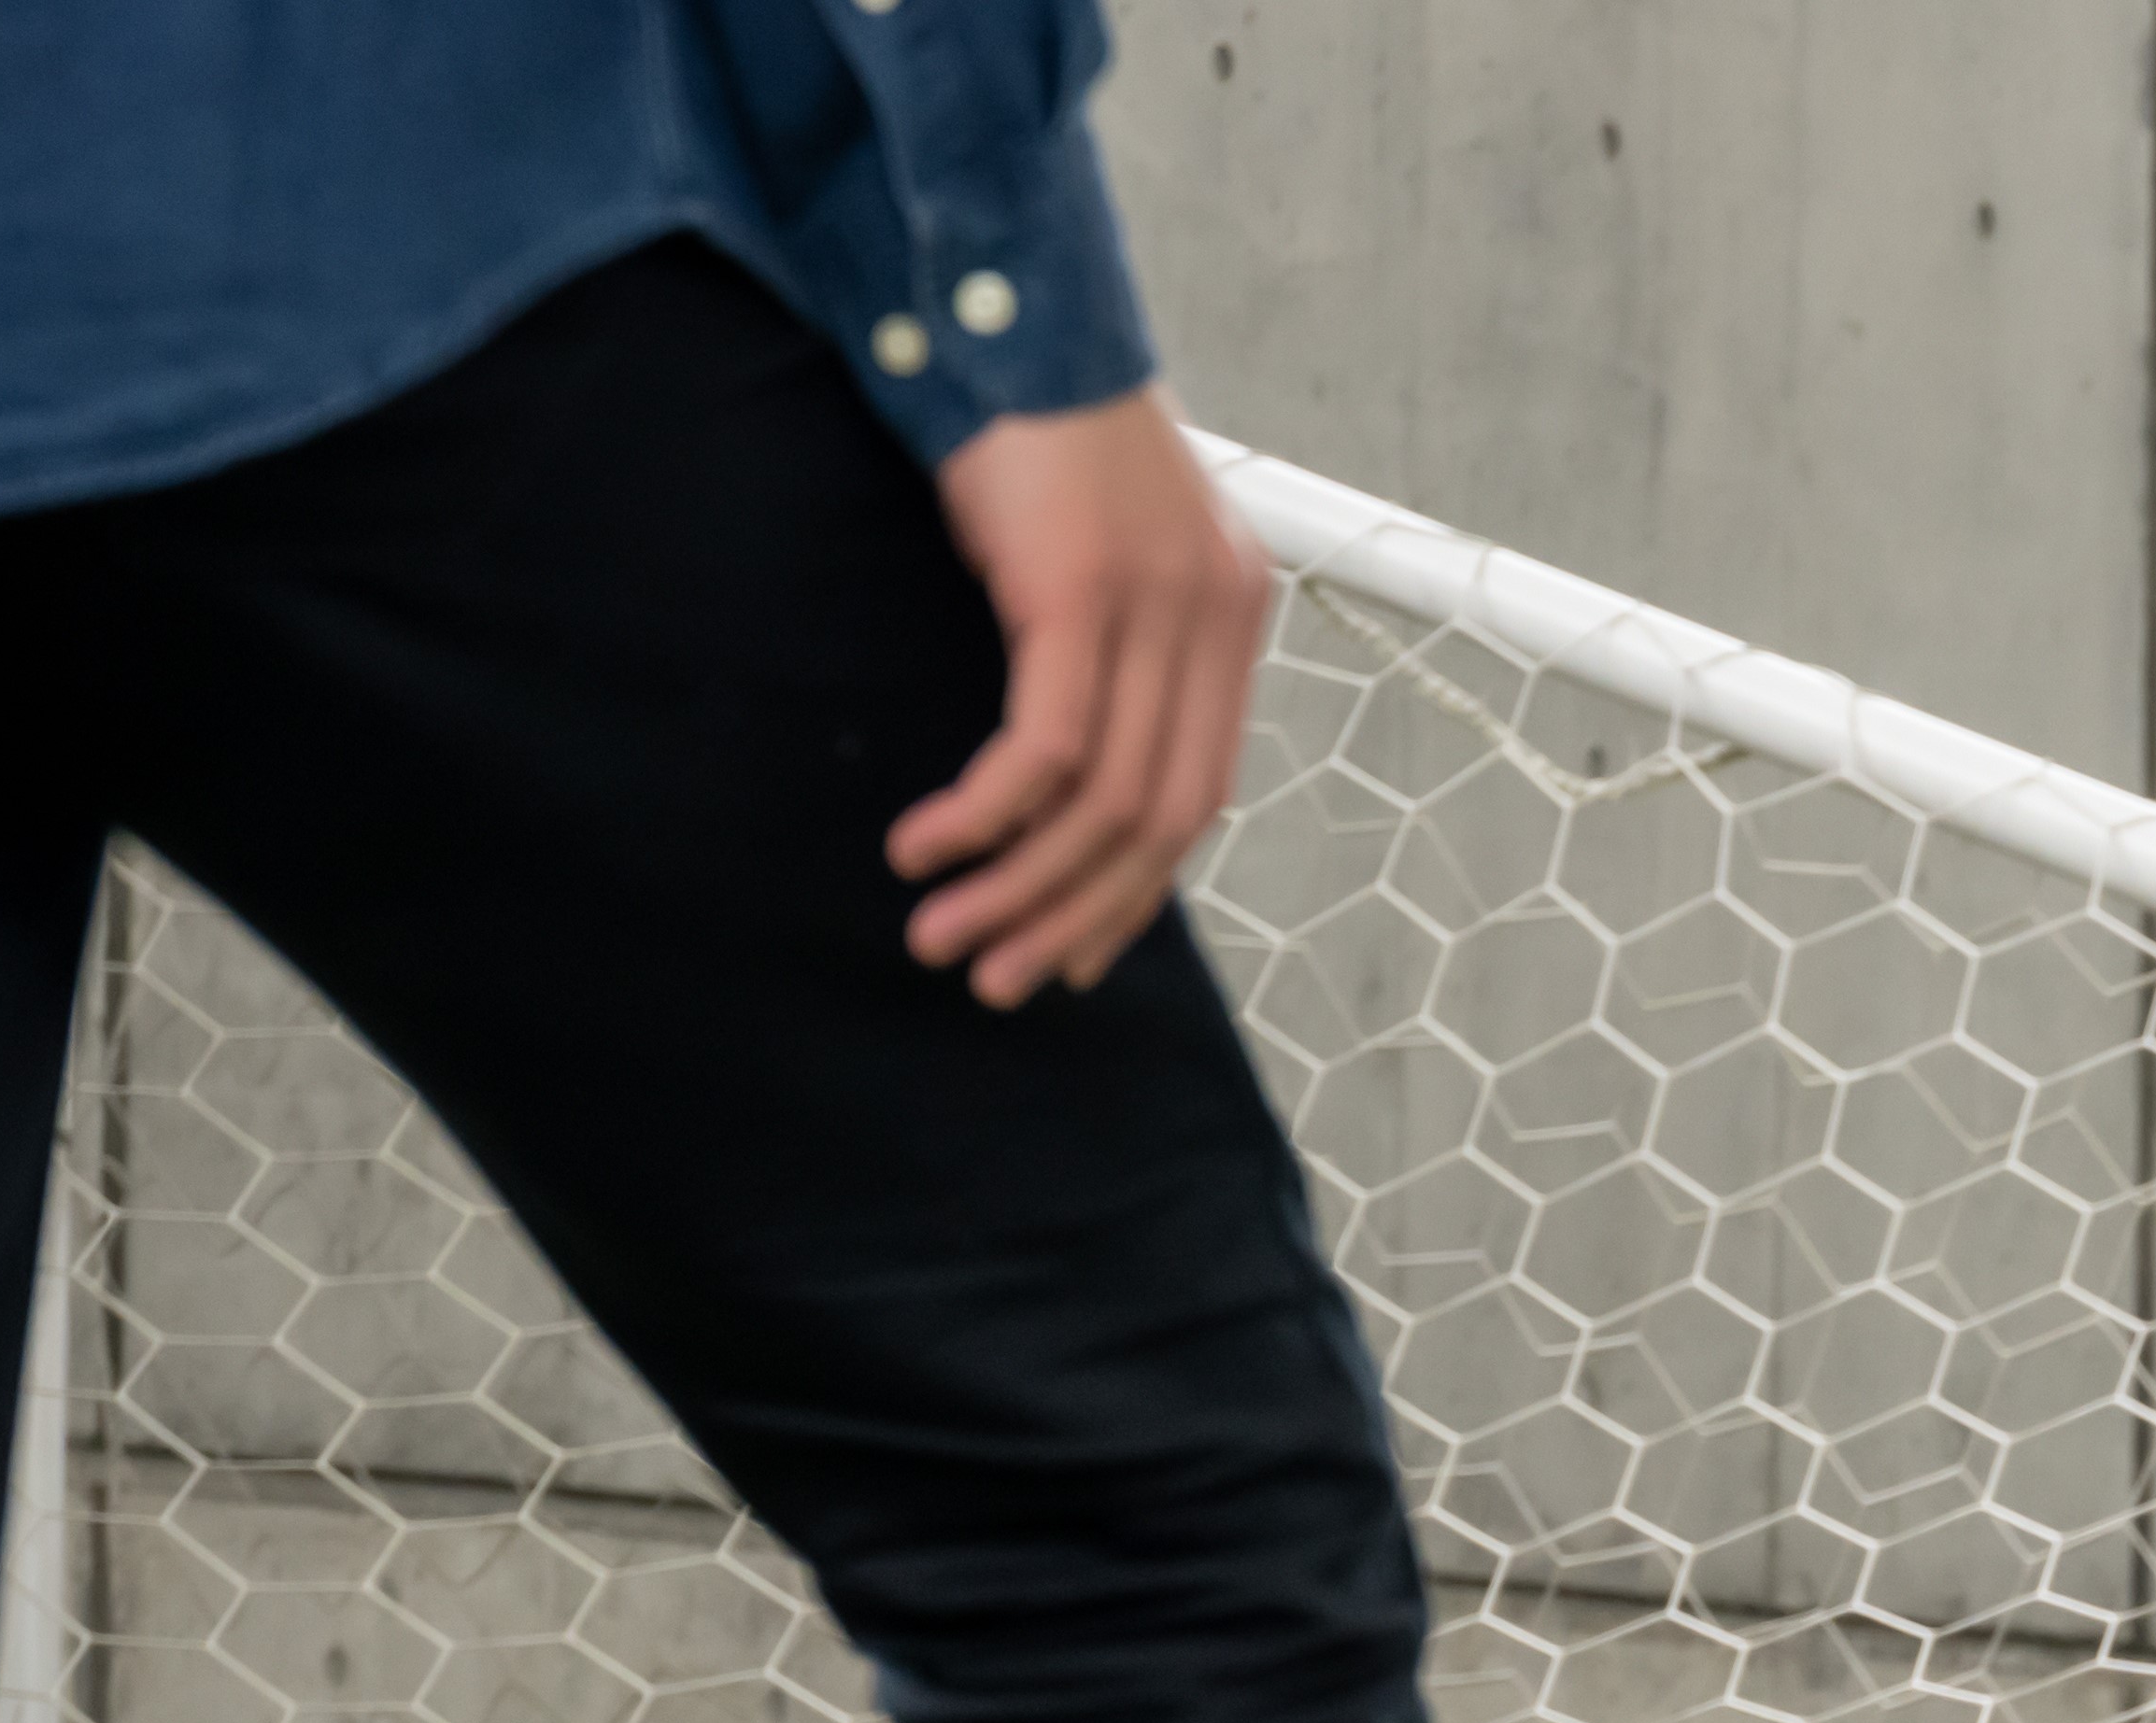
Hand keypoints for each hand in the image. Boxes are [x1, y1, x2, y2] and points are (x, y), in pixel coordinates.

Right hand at [894, 393, 1274, 1006]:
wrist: (1004, 310)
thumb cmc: (1032, 431)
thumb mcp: (1097, 546)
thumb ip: (1108, 643)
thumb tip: (1064, 760)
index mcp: (1229, 617)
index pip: (1197, 795)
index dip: (1132, 890)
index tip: (1068, 952)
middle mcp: (1213, 619)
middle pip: (1159, 823)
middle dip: (1073, 917)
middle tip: (996, 980)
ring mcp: (1156, 607)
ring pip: (1102, 803)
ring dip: (1016, 887)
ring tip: (942, 938)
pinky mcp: (1081, 592)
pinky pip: (1043, 748)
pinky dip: (985, 815)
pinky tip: (926, 847)